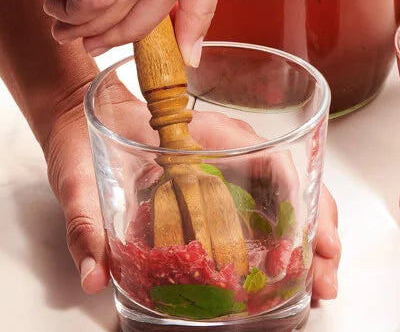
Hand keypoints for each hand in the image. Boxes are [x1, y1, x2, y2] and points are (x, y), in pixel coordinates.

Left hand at [44, 82, 339, 297]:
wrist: (77, 117)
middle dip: (318, 231)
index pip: (269, 160)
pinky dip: (290, 236)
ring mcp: (233, 165)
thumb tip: (95, 274)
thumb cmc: (85, 135)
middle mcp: (230, 147)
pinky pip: (270, 206)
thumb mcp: (80, 180)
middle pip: (294, 183)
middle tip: (323, 278)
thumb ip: (86, 226)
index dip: (289, 204)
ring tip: (319, 282)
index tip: (290, 246)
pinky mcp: (226, 184)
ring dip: (311, 238)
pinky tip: (292, 268)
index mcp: (204, 134)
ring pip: (291, 197)